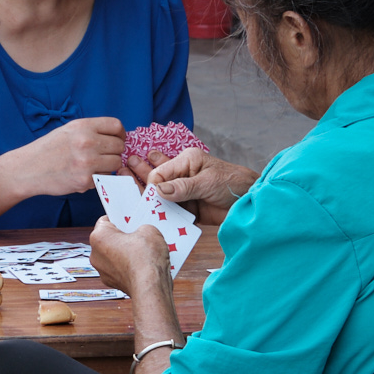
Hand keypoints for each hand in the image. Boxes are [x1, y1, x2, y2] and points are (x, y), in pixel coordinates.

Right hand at [21, 116, 124, 196]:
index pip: (116, 125)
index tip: (116, 140)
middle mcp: (87, 141)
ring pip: (116, 162)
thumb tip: (117, 136)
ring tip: (93, 165)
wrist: (28, 169)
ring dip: (108, 165)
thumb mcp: (69, 130)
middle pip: (119, 145)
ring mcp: (87, 162)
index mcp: (83, 126)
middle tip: (102, 155)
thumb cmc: (49, 149)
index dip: (120, 134)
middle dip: (114, 151)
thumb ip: (92, 130)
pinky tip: (84, 174)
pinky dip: (99, 177)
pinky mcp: (85, 180)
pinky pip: (105, 177)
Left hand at [88, 217, 170, 295]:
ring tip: (143, 252)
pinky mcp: (112, 283)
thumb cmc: (146, 258)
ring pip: (113, 256)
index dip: (119, 219)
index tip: (128, 220)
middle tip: (138, 235)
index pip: (105, 221)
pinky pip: (119, 269)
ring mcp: (102, 271)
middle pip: (108, 239)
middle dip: (122, 237)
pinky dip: (128, 267)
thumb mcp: (149, 231)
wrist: (150, 287)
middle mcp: (95, 254)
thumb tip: (142, 234)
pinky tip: (143, 265)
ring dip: (125, 253)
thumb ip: (141, 228)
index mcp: (99, 237)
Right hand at [125, 147, 258, 226]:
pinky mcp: (189, 210)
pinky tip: (145, 212)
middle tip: (121, 171)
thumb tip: (158, 190)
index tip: (147, 192)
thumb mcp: (207, 182)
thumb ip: (183, 187)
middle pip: (158, 178)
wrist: (253, 204)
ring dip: (147, 196)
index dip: (152, 180)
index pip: (163, 170)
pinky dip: (160, 213)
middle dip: (141, 175)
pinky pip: (171, 212)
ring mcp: (185, 193)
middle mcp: (184, 176)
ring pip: (162, 196)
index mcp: (188, 161)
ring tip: (127, 191)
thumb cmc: (233, 184)